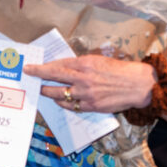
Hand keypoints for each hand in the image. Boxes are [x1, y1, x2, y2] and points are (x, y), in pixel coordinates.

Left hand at [24, 56, 155, 113]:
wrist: (138, 85)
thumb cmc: (120, 70)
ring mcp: (86, 94)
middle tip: (29, 75)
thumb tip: (65, 67)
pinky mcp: (91, 106)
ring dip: (48, 92)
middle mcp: (83, 78)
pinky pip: (71, 106)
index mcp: (85, 63)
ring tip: (42, 90)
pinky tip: (58, 99)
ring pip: (59, 94)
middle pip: (55, 77)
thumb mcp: (99, 60)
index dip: (43, 67)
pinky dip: (63, 102)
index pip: (58, 64)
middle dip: (39, 76)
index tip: (31, 67)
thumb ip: (82, 64)